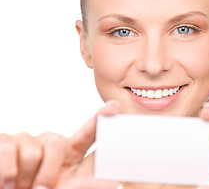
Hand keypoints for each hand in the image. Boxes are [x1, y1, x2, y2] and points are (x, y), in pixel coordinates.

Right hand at [0, 100, 120, 188]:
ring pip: (30, 150)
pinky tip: (6, 182)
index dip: (100, 119)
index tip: (113, 108)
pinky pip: (7, 150)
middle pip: (56, 142)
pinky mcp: (4, 141)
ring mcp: (26, 140)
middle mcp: (49, 143)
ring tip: (20, 187)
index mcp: (69, 153)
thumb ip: (87, 185)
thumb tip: (116, 184)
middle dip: (47, 172)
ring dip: (24, 177)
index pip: (88, 133)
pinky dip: (6, 172)